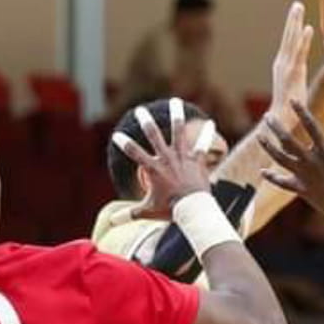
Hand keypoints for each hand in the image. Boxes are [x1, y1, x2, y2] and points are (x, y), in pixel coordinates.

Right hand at [114, 101, 213, 219]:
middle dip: (145, 122)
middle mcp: (166, 158)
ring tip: (175, 101)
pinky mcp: (197, 160)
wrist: (193, 209)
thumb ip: (129, 214)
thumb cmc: (169, 210)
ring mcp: (182, 157)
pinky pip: (202, 144)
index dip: (124, 143)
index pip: (134, 152)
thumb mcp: (147, 211)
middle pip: (153, 135)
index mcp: (152, 168)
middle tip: (139, 110)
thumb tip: (112, 222)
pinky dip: (207, 134)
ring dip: (176, 115)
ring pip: (178, 131)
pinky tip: (211, 122)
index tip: (117, 135)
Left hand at [258, 103, 323, 222]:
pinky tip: (263, 171)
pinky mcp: (301, 190)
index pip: (310, 126)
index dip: (301, 111)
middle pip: (288, 140)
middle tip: (267, 116)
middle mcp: (312, 162)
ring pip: (280, 159)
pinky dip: (272, 177)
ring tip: (260, 136)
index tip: (292, 100)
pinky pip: (282, 182)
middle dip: (276, 127)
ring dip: (268, 147)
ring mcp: (304, 176)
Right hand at [266, 1, 315, 120]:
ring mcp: (287, 67)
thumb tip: (294, 74)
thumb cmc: (287, 108)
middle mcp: (283, 63)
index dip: (291, 29)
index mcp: (283, 66)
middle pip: (288, 37)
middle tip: (297, 5)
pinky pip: (300, 53)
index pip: (288, 43)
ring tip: (299, 6)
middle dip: (292, 20)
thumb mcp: (290, 88)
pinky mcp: (294, 73)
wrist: (280, 121)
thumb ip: (292, 78)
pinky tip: (308, 27)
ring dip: (295, 22)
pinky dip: (303, 39)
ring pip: (292, 40)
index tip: (295, 16)